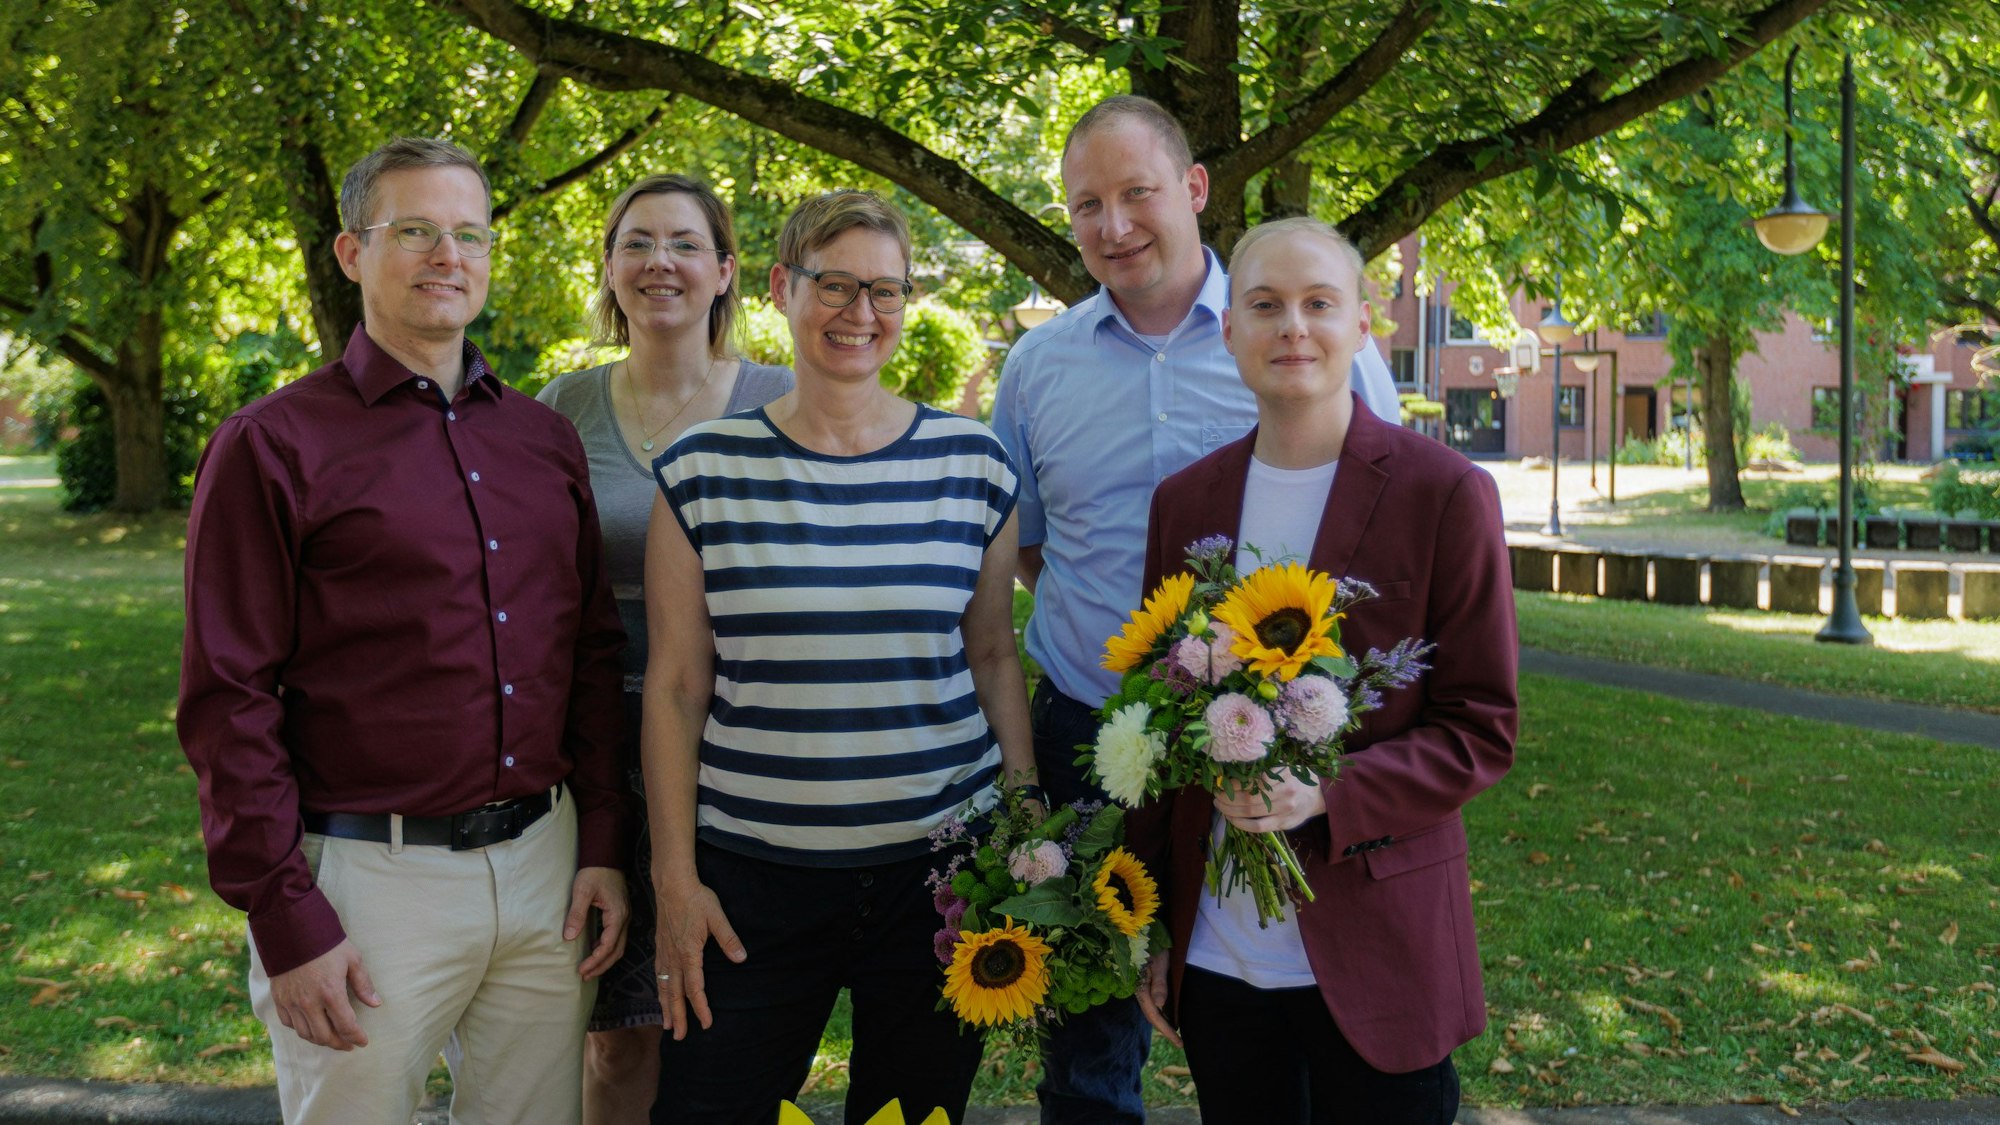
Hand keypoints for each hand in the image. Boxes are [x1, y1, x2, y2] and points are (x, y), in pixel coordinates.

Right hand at [268, 939, 380, 1050]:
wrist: (292, 931)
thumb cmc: (327, 944)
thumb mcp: (352, 959)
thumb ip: (363, 984)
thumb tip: (375, 1004)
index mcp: (331, 993)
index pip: (346, 1026)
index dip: (356, 1037)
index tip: (363, 1042)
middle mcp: (309, 1003)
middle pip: (324, 1036)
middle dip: (339, 1044)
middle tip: (348, 1044)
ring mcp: (292, 1003)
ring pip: (306, 1034)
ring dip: (320, 1040)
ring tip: (332, 1038)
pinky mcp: (279, 999)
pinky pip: (289, 1024)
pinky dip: (302, 1029)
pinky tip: (311, 1026)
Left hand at [566, 866, 628, 979]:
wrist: (605, 857)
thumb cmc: (594, 872)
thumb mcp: (582, 891)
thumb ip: (576, 914)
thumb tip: (569, 937)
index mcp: (617, 915)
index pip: (608, 945)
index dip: (595, 960)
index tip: (581, 970)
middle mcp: (624, 918)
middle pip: (617, 950)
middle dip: (601, 966)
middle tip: (584, 976)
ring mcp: (624, 916)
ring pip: (618, 946)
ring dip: (604, 959)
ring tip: (589, 969)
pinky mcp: (620, 914)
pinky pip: (616, 937)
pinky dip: (606, 948)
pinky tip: (593, 950)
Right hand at [654, 878, 746, 1039]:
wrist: (672, 884)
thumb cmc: (696, 899)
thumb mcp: (717, 917)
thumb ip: (728, 938)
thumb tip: (741, 958)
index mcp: (689, 953)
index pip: (695, 988)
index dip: (701, 1007)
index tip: (706, 1023)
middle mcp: (674, 957)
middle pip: (675, 994)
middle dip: (678, 1016)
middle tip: (679, 1037)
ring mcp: (664, 952)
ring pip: (664, 986)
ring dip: (666, 1007)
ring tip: (667, 1025)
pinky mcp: (660, 946)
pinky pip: (658, 974)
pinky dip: (660, 990)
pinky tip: (661, 994)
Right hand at [1135, 951, 1179, 1047]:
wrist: (1145, 931)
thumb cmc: (1154, 945)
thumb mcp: (1160, 963)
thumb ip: (1159, 984)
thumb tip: (1159, 1005)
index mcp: (1141, 988)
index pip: (1154, 1015)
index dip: (1166, 1030)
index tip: (1178, 1042)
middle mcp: (1139, 989)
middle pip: (1151, 1015)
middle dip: (1164, 1029)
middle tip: (1178, 1042)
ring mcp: (1141, 986)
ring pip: (1151, 1009)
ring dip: (1161, 1020)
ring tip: (1174, 1031)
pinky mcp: (1144, 981)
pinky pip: (1151, 1001)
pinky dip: (1159, 1010)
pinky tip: (1166, 1012)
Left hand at [1214, 768, 1325, 833]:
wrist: (1318, 794)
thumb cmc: (1294, 778)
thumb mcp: (1281, 768)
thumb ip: (1262, 772)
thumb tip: (1232, 776)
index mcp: (1281, 777)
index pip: (1250, 782)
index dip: (1232, 785)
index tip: (1221, 783)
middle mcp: (1283, 794)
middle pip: (1248, 799)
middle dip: (1227, 799)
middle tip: (1216, 796)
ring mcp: (1284, 811)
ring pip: (1251, 814)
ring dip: (1231, 811)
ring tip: (1220, 807)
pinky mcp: (1284, 824)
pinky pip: (1259, 827)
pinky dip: (1242, 824)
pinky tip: (1233, 820)